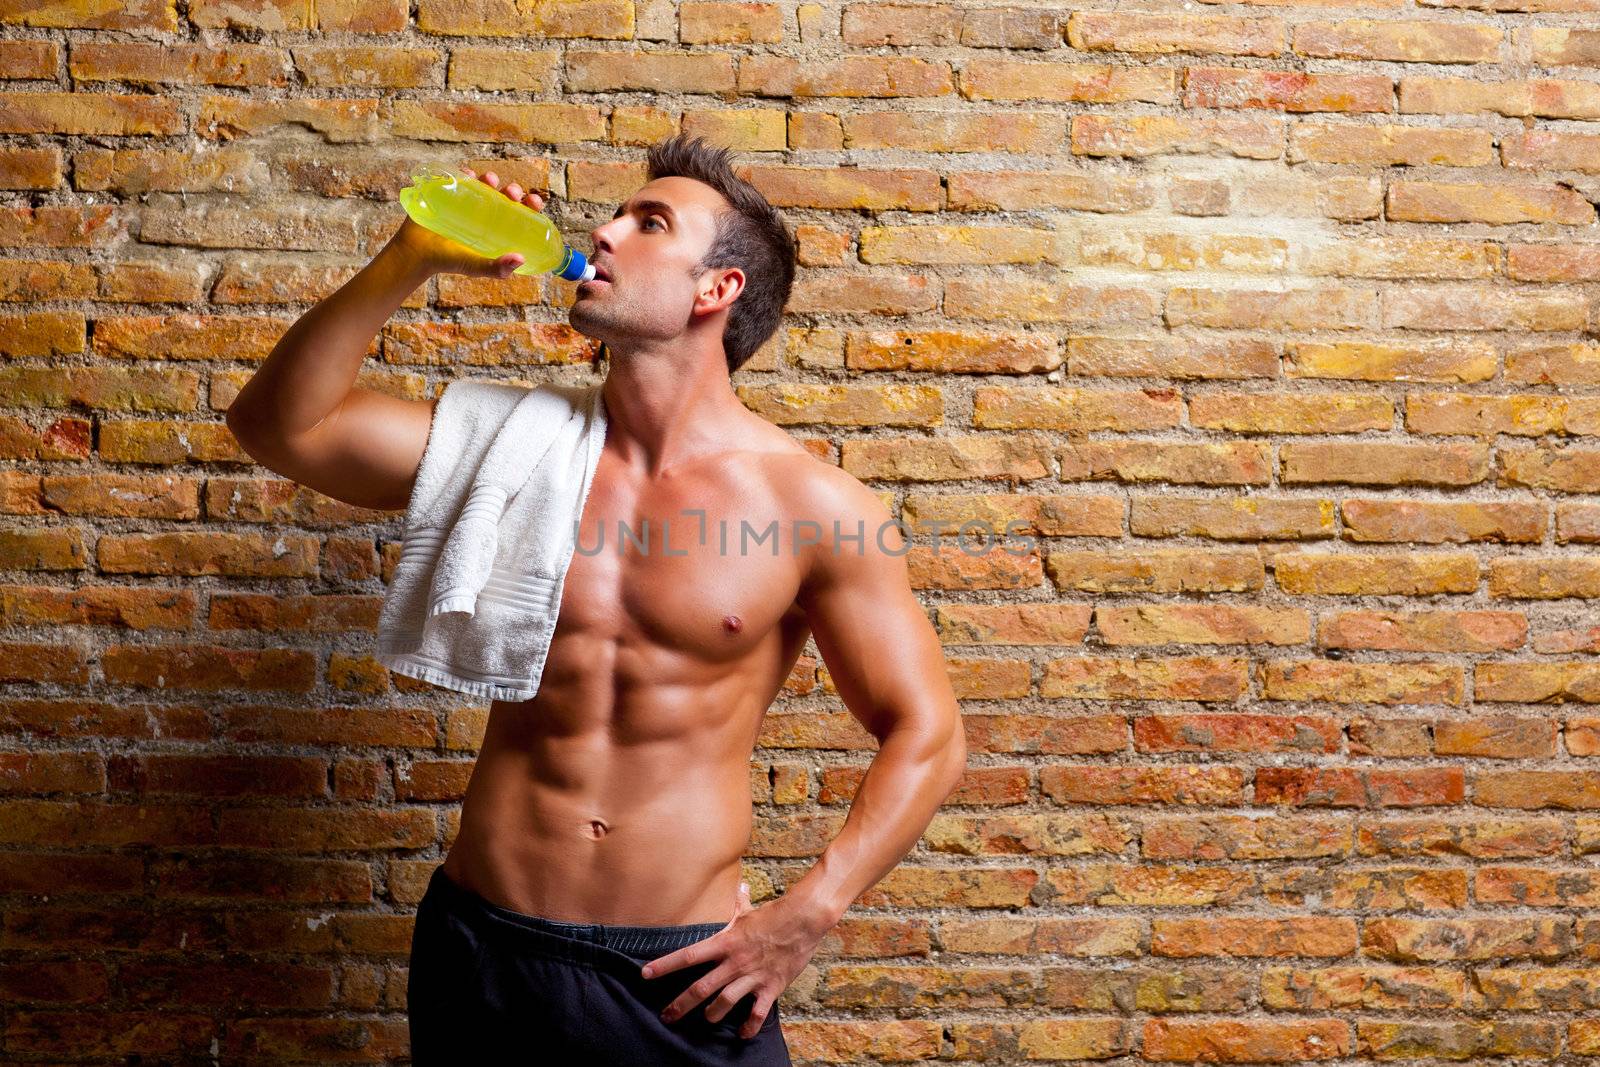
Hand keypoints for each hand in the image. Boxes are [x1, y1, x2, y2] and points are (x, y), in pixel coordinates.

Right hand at [392, 166, 548, 278]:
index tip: (534, 202)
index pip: (520, 214)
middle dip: (512, 190)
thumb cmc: (449, 262)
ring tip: (489, 180)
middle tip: (511, 192)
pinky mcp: (449, 194)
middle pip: (505, 196)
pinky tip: (468, 173)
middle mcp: (485, 214)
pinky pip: (459, 179)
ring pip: (485, 185)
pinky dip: (465, 173)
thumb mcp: (475, 267)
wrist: (416, 253)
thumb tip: (520, 258)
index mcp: (497, 229)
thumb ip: (496, 268)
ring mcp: (467, 202)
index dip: (530, 205)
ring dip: (490, 178)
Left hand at [641, 882, 826, 1040]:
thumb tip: (739, 887)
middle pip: (700, 988)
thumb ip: (738, 904)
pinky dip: (748, 1026)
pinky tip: (743, 1034)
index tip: (646, 974)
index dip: (665, 966)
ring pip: (724, 1002)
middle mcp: (734, 962)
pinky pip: (756, 1013)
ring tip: (707, 1020)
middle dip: (681, 1005)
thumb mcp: (750, 911)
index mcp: (726, 943)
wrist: (804, 919)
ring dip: (712, 1015)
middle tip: (667, 1017)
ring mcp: (752, 976)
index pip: (688, 956)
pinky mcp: (770, 987)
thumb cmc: (775, 914)